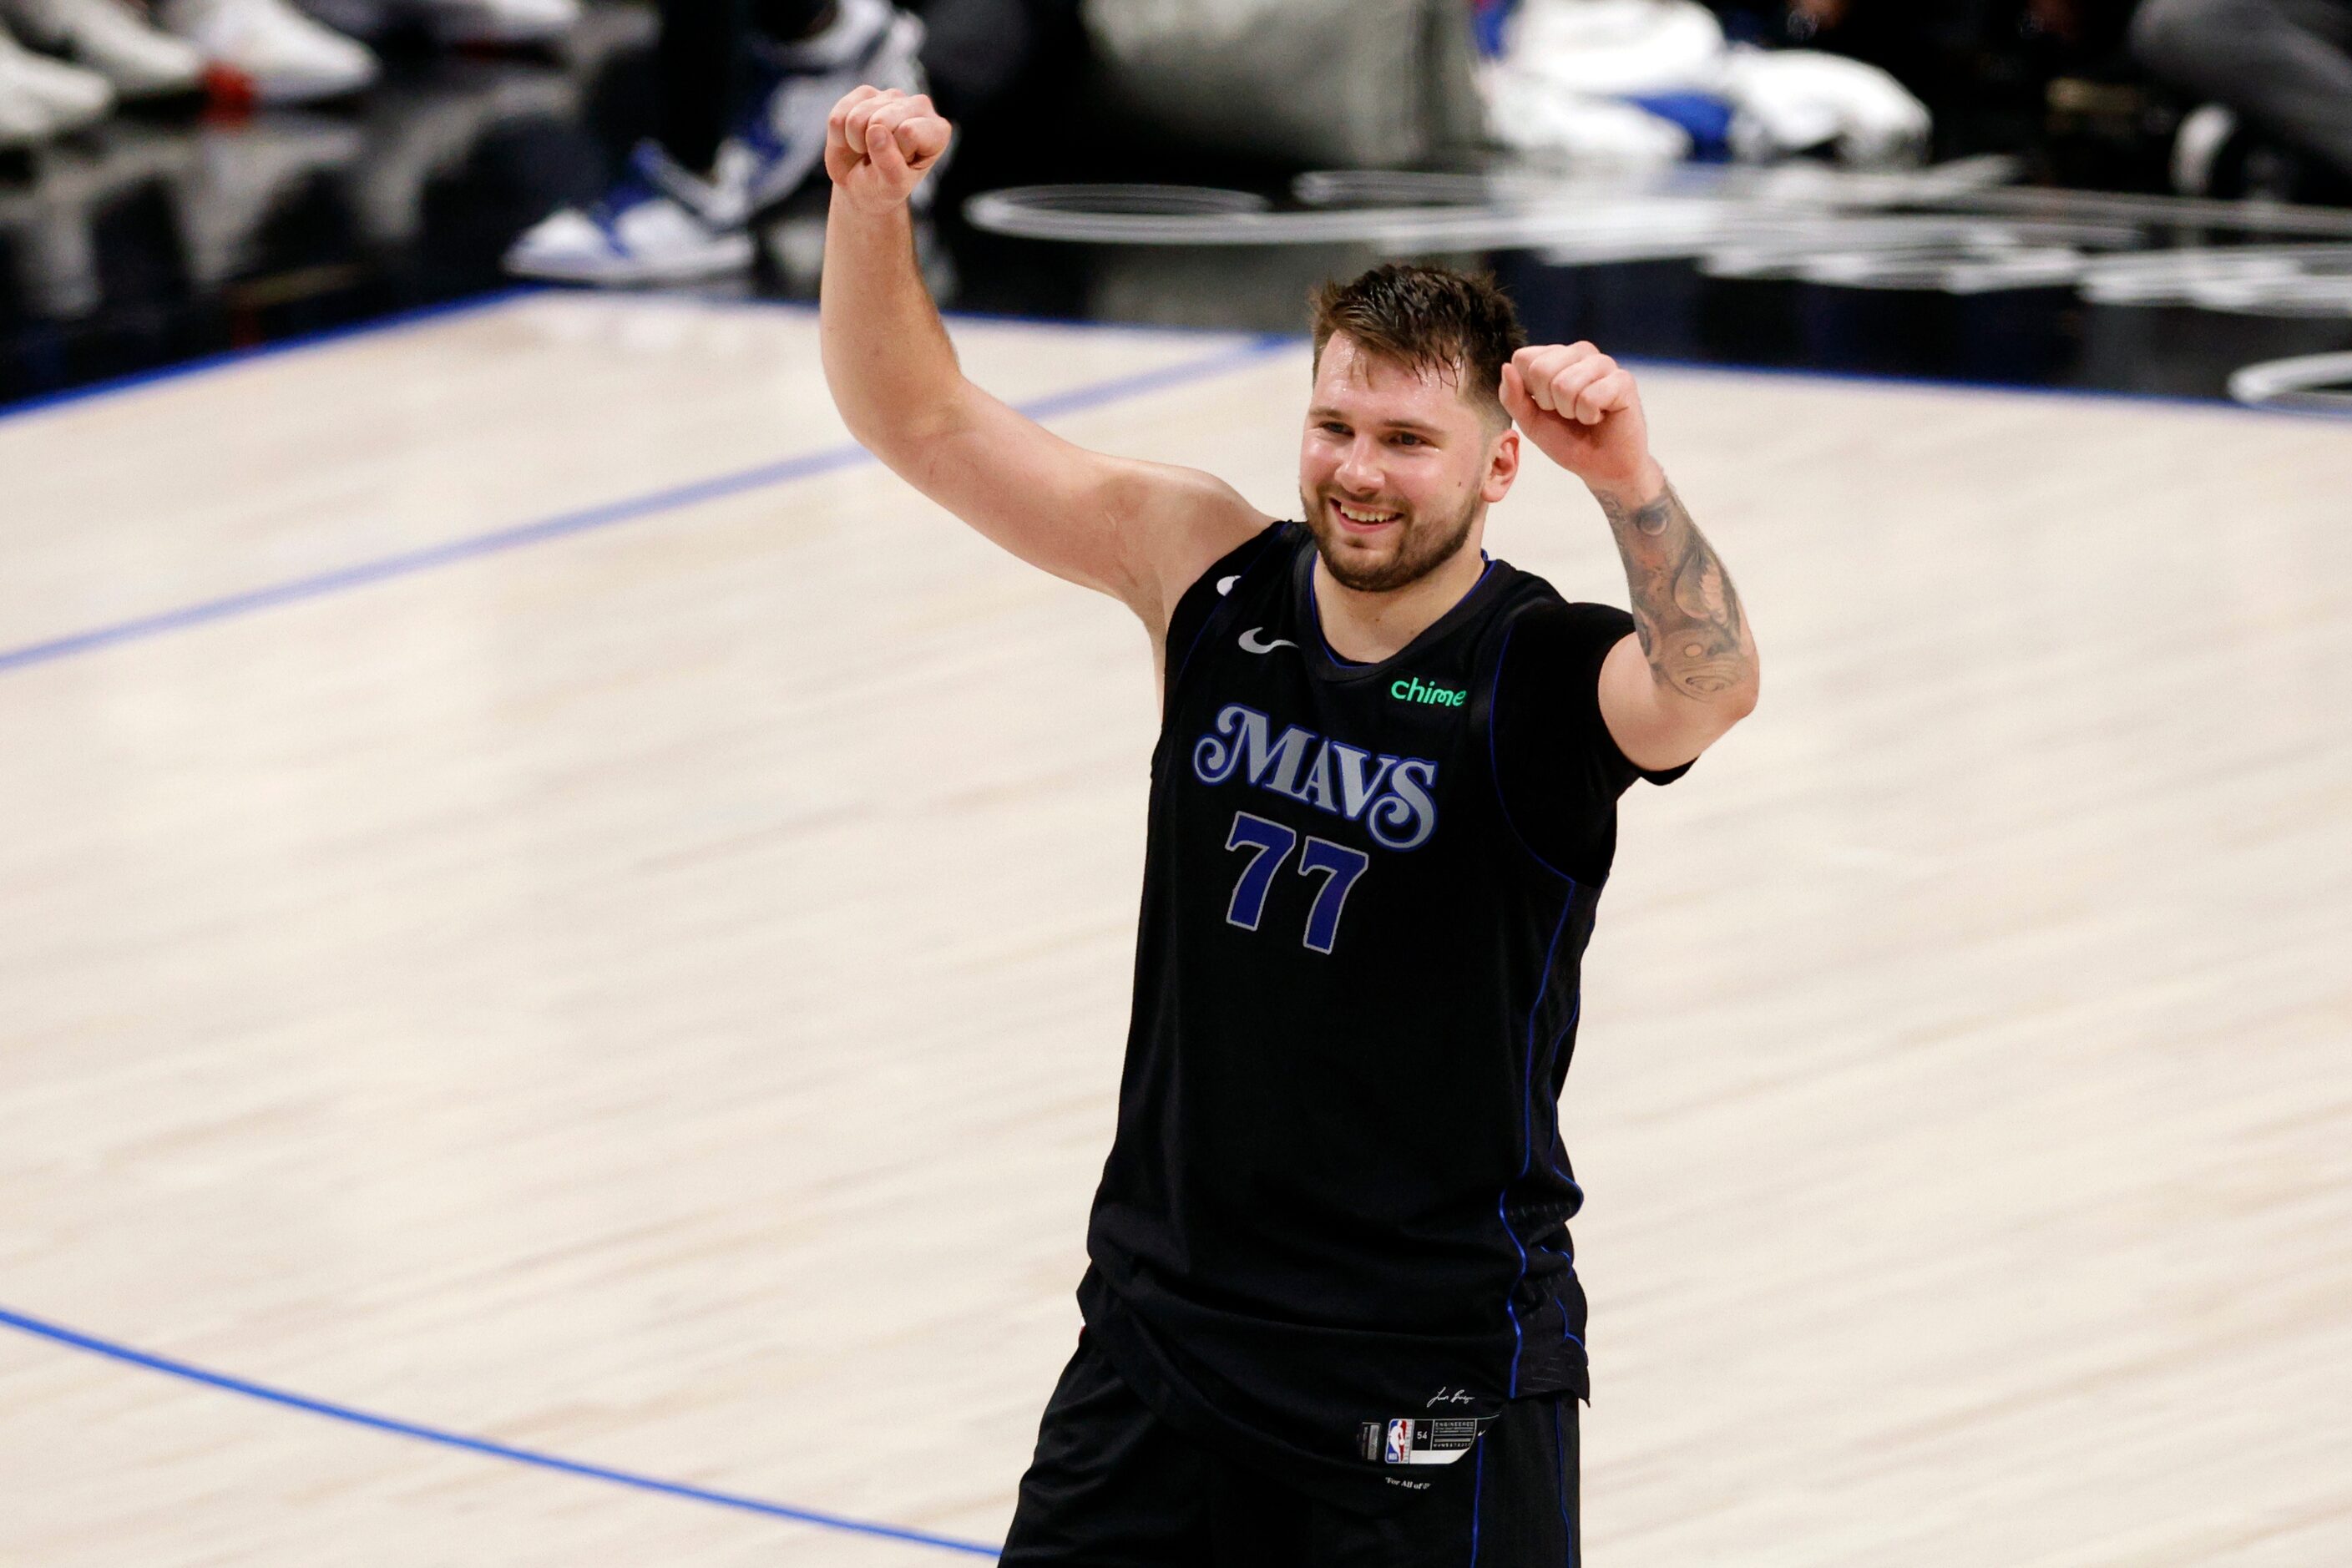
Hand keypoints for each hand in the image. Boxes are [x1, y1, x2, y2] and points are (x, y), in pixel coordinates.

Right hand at [825, 87, 951, 213]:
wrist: (861, 184)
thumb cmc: (884, 186)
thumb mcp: (892, 186)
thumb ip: (890, 164)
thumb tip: (875, 130)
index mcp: (937, 130)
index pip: (909, 132)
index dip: (896, 154)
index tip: (900, 165)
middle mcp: (919, 106)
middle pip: (882, 120)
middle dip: (873, 147)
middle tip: (879, 158)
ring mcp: (891, 96)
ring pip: (858, 116)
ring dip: (856, 142)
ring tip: (867, 150)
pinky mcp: (864, 94)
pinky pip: (839, 115)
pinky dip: (840, 135)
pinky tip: (854, 139)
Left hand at [1499, 343, 1659, 496]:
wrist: (1602, 468)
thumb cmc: (1568, 440)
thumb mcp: (1531, 422)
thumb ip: (1513, 397)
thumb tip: (1506, 367)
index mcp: (1556, 356)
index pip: (1523, 358)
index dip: (1528, 391)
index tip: (1546, 406)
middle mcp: (1580, 353)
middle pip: (1541, 369)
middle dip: (1548, 403)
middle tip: (1567, 413)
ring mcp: (1603, 363)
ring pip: (1565, 384)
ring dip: (1571, 412)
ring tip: (1584, 416)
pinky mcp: (1623, 380)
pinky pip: (1590, 398)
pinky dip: (1589, 417)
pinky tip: (1600, 417)